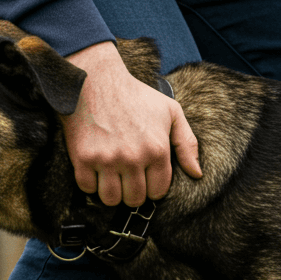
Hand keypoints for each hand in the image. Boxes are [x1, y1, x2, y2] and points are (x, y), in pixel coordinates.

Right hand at [61, 41, 201, 205]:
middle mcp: (134, 157)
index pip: (158, 191)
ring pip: (111, 199)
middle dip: (133, 192)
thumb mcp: (171, 112)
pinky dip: (90, 183)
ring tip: (112, 177)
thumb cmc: (135, 95)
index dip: (153, 187)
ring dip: (112, 192)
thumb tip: (197, 174)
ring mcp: (107, 159)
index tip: (146, 178)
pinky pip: (87, 189)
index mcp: (157, 149)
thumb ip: (187, 143)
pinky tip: (95, 169)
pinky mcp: (83, 158)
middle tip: (128, 178)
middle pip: (135, 199)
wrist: (96, 80)